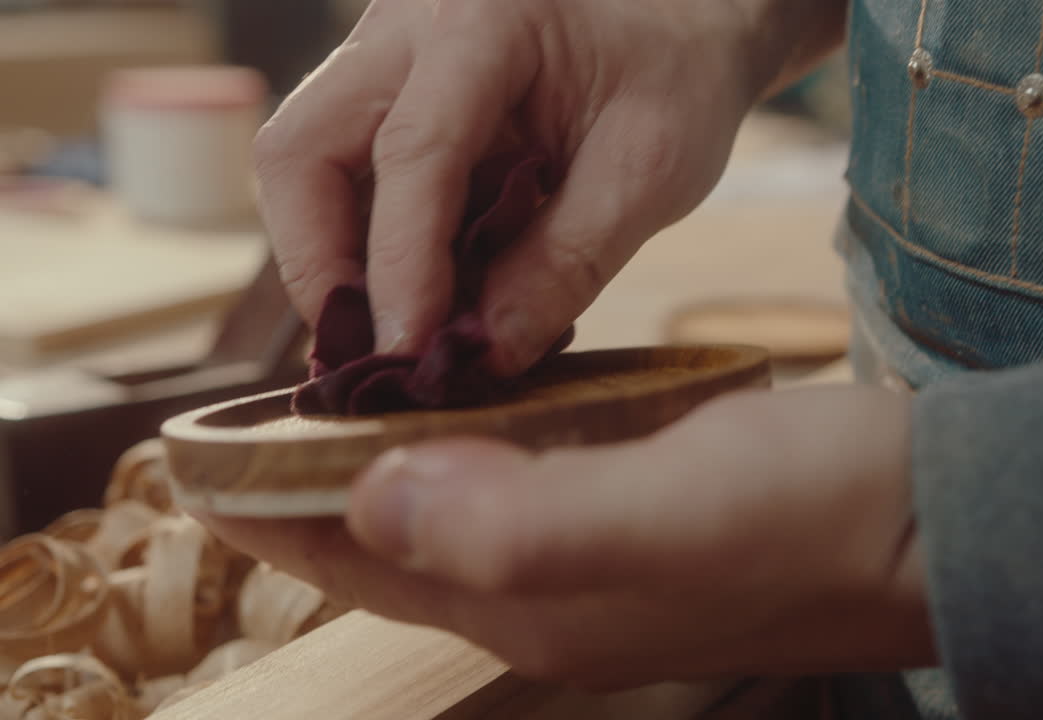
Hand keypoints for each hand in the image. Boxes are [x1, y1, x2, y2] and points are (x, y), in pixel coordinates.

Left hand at [199, 385, 935, 688]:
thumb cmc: (813, 517)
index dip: (276, 516)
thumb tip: (382, 492)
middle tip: (264, 421)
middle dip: (320, 491)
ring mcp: (597, 563)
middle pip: (398, 548)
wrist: (933, 519)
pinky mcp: (638, 519)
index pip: (364, 567)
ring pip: (456, 516)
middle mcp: (553, 600)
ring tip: (344, 404)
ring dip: (392, 466)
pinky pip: (519, 487)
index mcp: (537, 607)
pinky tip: (474, 399)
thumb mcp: (665, 511)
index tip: (204, 463)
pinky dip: (474, 446)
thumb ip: (518, 518)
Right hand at [253, 0, 838, 374]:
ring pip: (302, 160)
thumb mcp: (650, 168)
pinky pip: (342, 171)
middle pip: (302, 149)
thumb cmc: (677, 73)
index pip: (414, 150)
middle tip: (373, 353)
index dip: (402, 266)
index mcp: (485, 17)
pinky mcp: (388, 91)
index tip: (411, 354)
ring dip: (331, 261)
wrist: (683, 15)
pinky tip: (415, 299)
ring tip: (391, 337)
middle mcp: (409, 25)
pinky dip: (365, 244)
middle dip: (321, 265)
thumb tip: (484, 354)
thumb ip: (567, 261)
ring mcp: (386, 54)